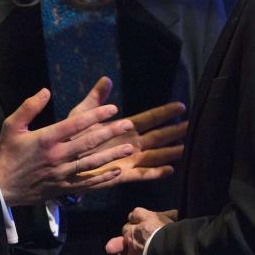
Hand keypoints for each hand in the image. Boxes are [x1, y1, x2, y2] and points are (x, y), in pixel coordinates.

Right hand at [0, 80, 134, 206]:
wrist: (0, 187)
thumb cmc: (7, 153)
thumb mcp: (11, 125)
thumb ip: (29, 107)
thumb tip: (46, 91)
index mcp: (46, 139)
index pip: (76, 124)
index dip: (96, 115)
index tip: (112, 108)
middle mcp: (57, 156)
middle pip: (89, 142)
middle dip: (111, 132)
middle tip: (128, 124)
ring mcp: (61, 173)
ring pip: (92, 163)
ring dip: (112, 155)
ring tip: (129, 147)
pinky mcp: (63, 187)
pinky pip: (87, 183)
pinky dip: (103, 178)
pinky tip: (116, 172)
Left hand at [70, 78, 187, 184]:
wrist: (61, 160)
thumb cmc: (72, 136)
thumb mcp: (83, 114)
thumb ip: (96, 98)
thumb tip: (107, 79)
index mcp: (123, 127)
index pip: (149, 118)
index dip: (164, 113)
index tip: (181, 106)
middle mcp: (130, 143)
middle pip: (158, 137)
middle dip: (175, 132)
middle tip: (193, 126)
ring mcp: (129, 159)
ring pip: (155, 155)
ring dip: (170, 152)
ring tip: (187, 148)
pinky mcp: (122, 175)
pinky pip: (142, 174)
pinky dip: (155, 173)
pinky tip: (170, 170)